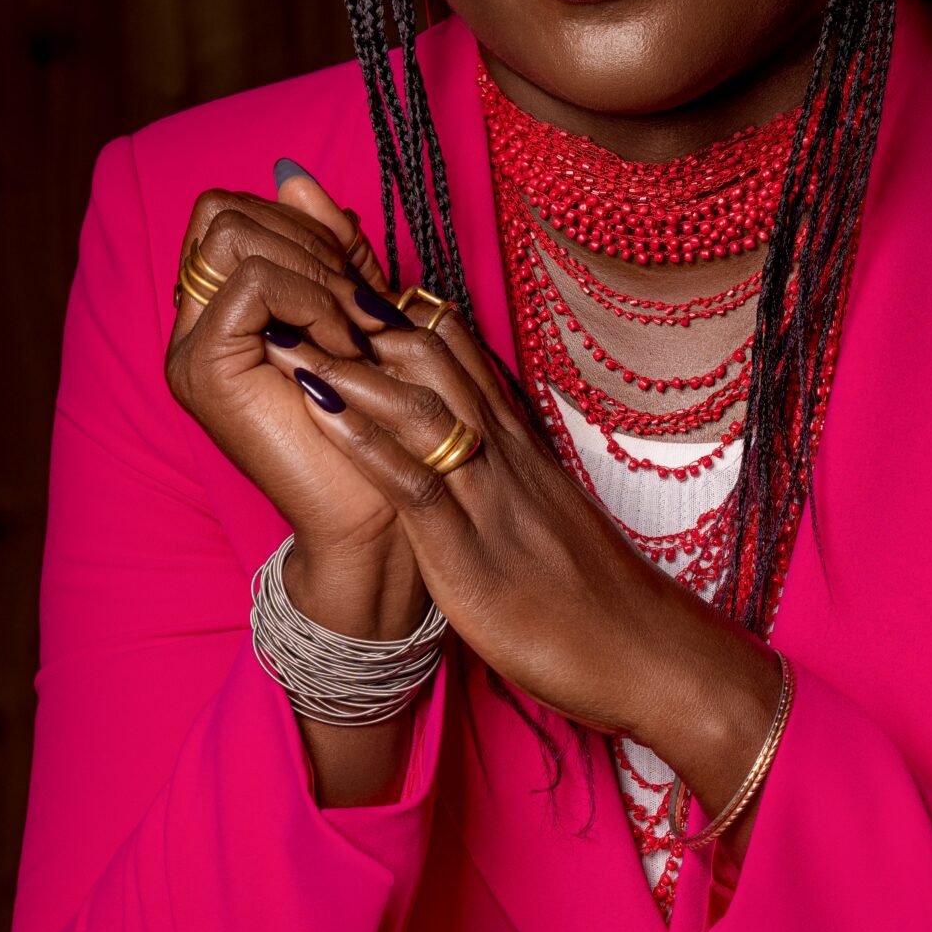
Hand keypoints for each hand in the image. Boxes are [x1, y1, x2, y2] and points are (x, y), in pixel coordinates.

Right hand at [163, 164, 423, 629]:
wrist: (377, 518)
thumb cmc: (377, 424)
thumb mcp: (359, 315)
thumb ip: (330, 251)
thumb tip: (292, 176)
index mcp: (221, 311)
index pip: (232, 210)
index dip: (302, 226)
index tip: (354, 285)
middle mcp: (191, 326)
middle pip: (224, 210)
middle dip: (309, 242)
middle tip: (358, 308)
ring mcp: (191, 349)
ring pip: (232, 231)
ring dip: (313, 268)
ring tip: (353, 329)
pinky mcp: (205, 372)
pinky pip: (253, 282)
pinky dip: (313, 298)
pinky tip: (345, 347)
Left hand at [272, 303, 781, 814]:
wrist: (645, 654)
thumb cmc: (596, 596)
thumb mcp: (547, 515)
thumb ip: (510, 474)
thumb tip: (475, 449)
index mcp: (517, 443)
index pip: (456, 351)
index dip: (396, 311)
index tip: (340, 277)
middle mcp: (503, 453)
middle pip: (431, 357)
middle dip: (360, 320)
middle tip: (296, 281)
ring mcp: (488, 496)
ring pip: (418, 405)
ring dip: (347, 364)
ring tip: (286, 328)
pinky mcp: (470, 550)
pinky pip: (413, 481)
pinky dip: (363, 439)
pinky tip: (318, 409)